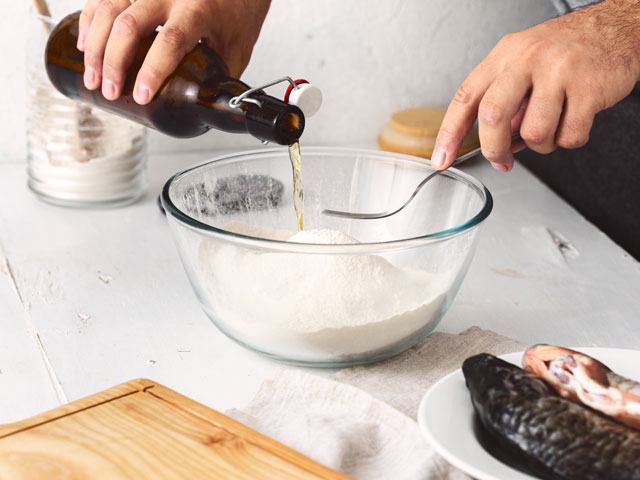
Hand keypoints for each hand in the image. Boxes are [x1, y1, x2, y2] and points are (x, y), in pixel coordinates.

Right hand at [77, 0, 270, 103]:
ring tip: (92, 77)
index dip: (151, 70)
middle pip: (130, 24)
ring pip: (110, 8)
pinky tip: (85, 45)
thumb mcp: (235, 52)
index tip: (140, 95)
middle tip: (108, 91)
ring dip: (95, 45)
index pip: (170, 41)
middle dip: (113, 62)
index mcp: (199, 11)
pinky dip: (89, 20)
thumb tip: (204, 114)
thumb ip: (218, 80)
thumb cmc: (236, 18)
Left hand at [432, 0, 639, 171]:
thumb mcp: (522, 62)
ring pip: (533, 133)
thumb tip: (493, 144)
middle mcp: (527, 60)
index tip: (441, 159)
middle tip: (500, 160)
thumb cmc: (564, 50)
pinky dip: (569, 140)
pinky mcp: (589, 89)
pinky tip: (573, 122)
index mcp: (504, 55)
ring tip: (550, 129)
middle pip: (493, 116)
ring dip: (540, 145)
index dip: (449, 133)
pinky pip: (569, 135)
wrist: (615, 27)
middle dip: (493, 148)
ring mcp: (559, 73)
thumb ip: (503, 99)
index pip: (466, 98)